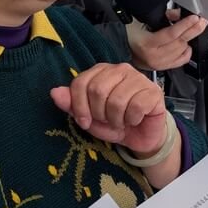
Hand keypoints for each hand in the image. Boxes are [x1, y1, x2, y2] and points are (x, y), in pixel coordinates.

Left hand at [50, 63, 166, 153]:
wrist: (141, 137)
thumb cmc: (114, 123)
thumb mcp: (88, 118)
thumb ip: (71, 105)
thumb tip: (54, 92)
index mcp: (101, 71)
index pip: (80, 83)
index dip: (79, 107)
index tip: (85, 121)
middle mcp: (120, 69)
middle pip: (97, 90)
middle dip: (99, 114)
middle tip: (108, 120)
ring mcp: (138, 78)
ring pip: (116, 100)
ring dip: (116, 120)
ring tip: (122, 121)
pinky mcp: (153, 92)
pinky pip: (135, 107)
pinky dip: (131, 120)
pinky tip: (135, 119)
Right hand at [127, 11, 207, 71]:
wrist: (119, 48)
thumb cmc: (128, 34)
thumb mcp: (141, 20)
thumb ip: (161, 17)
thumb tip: (178, 15)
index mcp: (147, 44)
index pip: (171, 34)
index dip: (185, 25)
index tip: (195, 18)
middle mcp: (154, 56)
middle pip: (180, 42)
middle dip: (194, 30)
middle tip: (203, 21)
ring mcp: (159, 64)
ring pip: (182, 51)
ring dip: (190, 39)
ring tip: (192, 28)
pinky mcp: (162, 68)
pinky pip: (181, 61)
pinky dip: (187, 51)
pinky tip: (187, 44)